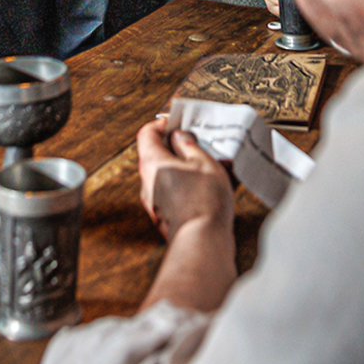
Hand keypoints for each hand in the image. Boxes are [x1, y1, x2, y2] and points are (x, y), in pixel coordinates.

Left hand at [136, 117, 234, 240]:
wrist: (203, 241)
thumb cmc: (203, 199)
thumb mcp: (203, 162)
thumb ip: (189, 145)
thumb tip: (179, 137)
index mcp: (152, 163)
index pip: (147, 134)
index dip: (162, 124)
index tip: (179, 122)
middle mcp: (148, 182)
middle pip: (159, 155)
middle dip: (181, 147)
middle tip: (201, 143)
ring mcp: (155, 201)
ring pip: (171, 175)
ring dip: (190, 167)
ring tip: (215, 166)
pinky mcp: (166, 215)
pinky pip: (177, 192)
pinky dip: (192, 185)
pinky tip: (216, 187)